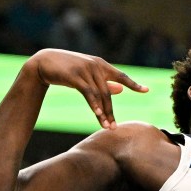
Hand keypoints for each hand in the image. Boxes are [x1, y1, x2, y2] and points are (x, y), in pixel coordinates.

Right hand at [27, 49, 147, 128]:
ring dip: (103, 112)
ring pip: (99, 95)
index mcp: (101, 65)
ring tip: (106, 126)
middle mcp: (96, 66)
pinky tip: (98, 114)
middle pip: (108, 93)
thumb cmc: (67, 70)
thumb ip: (104, 82)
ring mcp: (86, 70)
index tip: (147, 90)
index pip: (121, 76)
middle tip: (114, 128)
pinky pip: (88, 93)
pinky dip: (94, 104)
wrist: (44, 62)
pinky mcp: (75, 76)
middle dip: (111, 111)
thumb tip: (121, 90)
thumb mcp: (87, 76)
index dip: (134, 84)